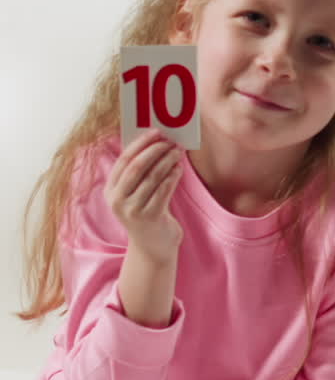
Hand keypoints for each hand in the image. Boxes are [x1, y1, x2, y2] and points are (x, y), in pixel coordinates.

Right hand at [105, 129, 183, 261]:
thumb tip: (157, 141)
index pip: (124, 160)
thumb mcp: (136, 193)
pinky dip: (173, 176)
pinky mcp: (149, 217)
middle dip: (155, 150)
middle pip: (137, 166)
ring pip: (152, 177)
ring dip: (167, 161)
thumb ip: (140, 172)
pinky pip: (163, 190)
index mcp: (110, 190)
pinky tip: (179, 168)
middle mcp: (117, 200)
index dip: (140, 144)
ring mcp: (132, 210)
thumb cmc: (147, 212)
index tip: (156, 132)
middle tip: (170, 141)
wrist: (153, 246)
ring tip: (178, 152)